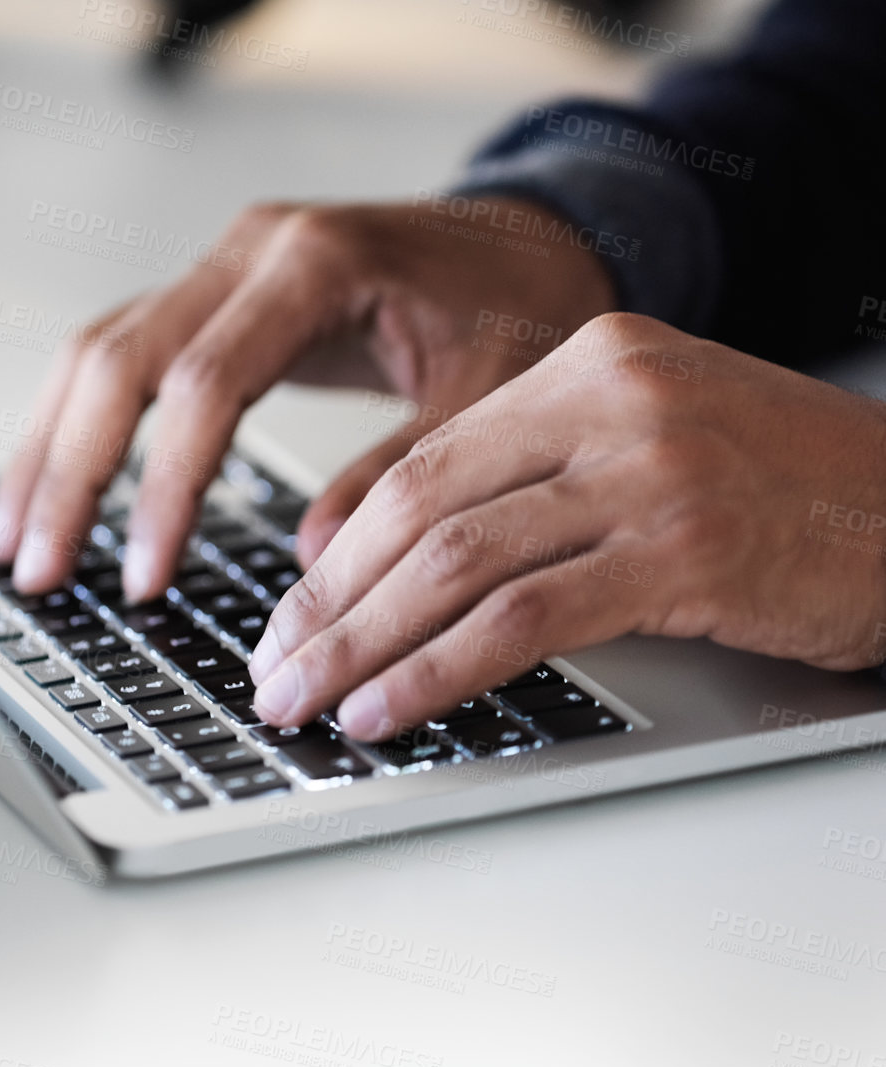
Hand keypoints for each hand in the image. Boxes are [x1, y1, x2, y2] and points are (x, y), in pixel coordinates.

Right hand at [0, 196, 614, 596]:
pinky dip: (80, 419)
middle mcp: (253, 248)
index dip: (164, 487)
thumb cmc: (517, 305)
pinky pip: (124, 348)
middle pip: (121, 357)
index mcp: (317, 262)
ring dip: (52, 447)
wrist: (530, 239)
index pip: (205, 383)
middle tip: (40, 570)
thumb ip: (399, 475)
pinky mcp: (219, 290)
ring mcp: (227, 262)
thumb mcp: (484, 397)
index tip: (144, 575)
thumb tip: (313, 561)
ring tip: (17, 541)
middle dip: (72, 473)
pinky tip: (53, 479)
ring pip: (101, 348)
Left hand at [248, 312, 885, 739]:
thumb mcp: (658, 443)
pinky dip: (437, 671)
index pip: (425, 461)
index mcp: (593, 358)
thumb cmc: (795, 491)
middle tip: (271, 669)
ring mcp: (651, 471)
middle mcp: (614, 398)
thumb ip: (544, 477)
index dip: (340, 550)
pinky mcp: (687, 551)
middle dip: (328, 605)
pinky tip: (389, 708)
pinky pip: (524, 620)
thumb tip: (409, 568)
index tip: (292, 613)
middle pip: (421, 510)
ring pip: (455, 566)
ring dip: (361, 646)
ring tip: (304, 702)